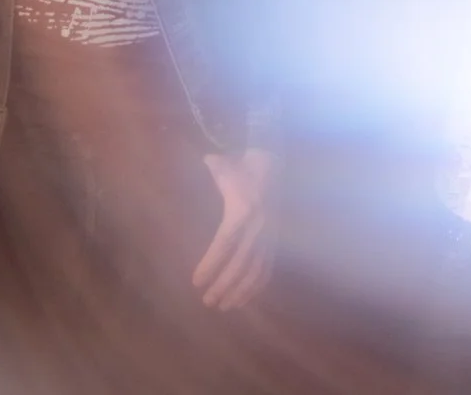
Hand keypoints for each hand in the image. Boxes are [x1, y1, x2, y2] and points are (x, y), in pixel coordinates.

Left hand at [193, 149, 274, 310]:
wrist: (272, 164)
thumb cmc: (241, 166)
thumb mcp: (223, 167)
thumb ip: (208, 171)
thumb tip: (196, 166)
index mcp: (242, 211)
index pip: (225, 243)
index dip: (211, 264)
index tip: (196, 282)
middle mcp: (258, 226)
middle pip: (241, 263)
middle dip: (224, 285)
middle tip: (207, 301)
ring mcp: (269, 234)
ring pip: (257, 269)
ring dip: (241, 290)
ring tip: (225, 306)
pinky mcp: (275, 238)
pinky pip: (268, 267)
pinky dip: (258, 285)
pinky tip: (245, 299)